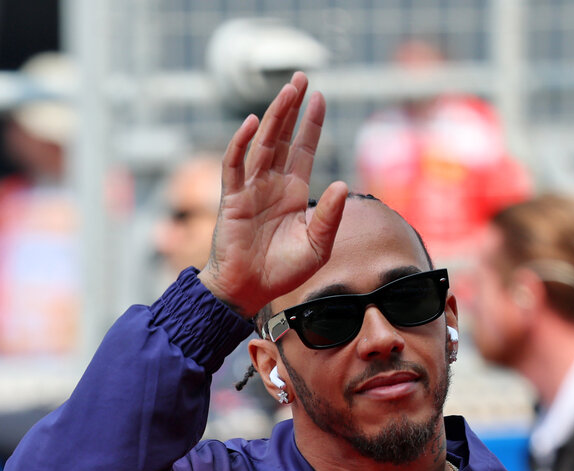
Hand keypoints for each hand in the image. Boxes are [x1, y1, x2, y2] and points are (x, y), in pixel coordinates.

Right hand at [198, 71, 347, 317]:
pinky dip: (241, 144)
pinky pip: (234, 165)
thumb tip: (340, 183)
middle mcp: (271, 185)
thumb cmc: (282, 272)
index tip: (320, 97)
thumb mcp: (317, 246)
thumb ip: (330, 217)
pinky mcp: (232, 199)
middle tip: (301, 77)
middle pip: (282, 137)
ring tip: (288, 91)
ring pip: (262, 144)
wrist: (250, 291)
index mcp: (292, 193)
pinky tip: (254, 124)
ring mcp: (250, 189)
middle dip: (292, 108)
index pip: (303, 149)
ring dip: (274, 117)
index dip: (312, 124)